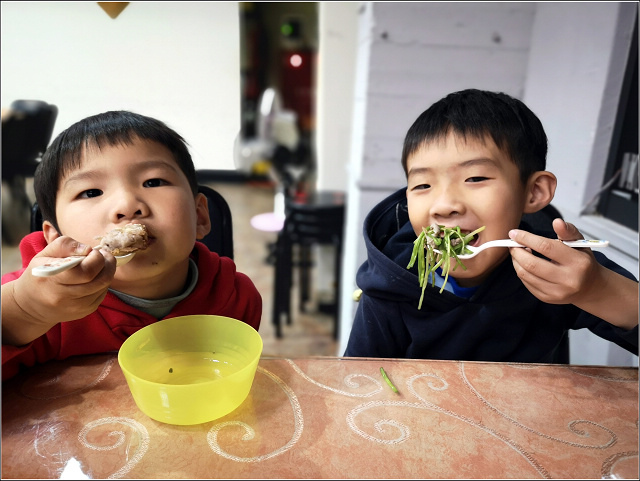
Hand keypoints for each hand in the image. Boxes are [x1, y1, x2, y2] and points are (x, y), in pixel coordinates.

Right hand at [1, 236, 116, 345]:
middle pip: (101, 279)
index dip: (95, 258)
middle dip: (107, 263)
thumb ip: (64, 245)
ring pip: (105, 285)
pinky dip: (103, 282)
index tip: (91, 251)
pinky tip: (94, 277)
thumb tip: (87, 248)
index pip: (86, 271)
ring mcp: (77, 307)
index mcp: (52, 279)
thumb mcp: (43, 255)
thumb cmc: (39, 275)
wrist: (31, 306)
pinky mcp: (86, 311)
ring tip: (99, 264)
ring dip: (107, 271)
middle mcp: (65, 297)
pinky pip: (103, 293)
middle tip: (102, 255)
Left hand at [509, 219, 638, 328]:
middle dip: (517, 251)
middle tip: (512, 243)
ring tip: (517, 252)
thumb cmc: (582, 260)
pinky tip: (523, 263)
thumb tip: (557, 222)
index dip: (526, 238)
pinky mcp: (548, 298)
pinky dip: (521, 271)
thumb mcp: (580, 243)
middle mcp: (568, 280)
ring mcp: (557, 292)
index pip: (546, 247)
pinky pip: (527, 283)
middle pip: (532, 264)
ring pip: (525, 274)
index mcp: (578, 262)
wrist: (590, 287)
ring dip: (516, 261)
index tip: (514, 233)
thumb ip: (568, 231)